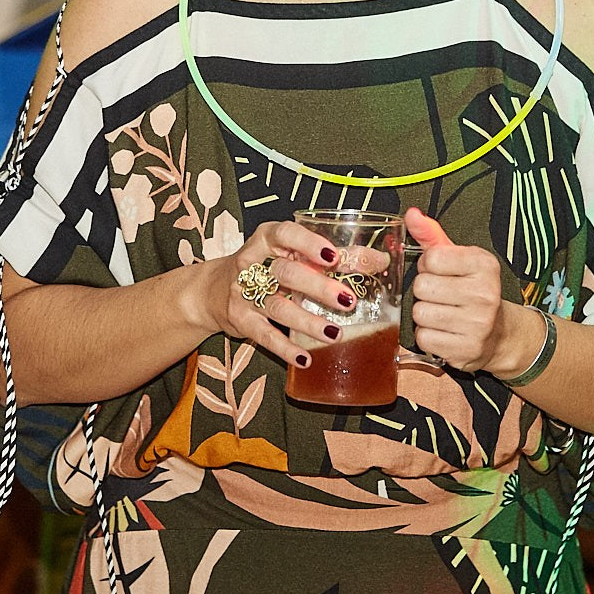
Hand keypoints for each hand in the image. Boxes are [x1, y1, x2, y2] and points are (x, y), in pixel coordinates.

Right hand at [194, 221, 359, 373]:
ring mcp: (244, 293)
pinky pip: (264, 335)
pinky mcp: (240, 320)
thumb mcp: (289, 254)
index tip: (333, 257)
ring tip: (334, 334)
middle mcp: (252, 263)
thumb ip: (331, 256)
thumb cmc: (264, 267)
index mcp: (267, 239)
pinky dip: (285, 348)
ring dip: (307, 322)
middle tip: (347, 300)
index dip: (308, 244)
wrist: (212, 291)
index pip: (286, 234)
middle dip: (318, 287)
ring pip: (278, 307)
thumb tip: (381, 260)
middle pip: (286, 274)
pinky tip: (305, 359)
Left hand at [403, 207, 521, 373]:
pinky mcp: (466, 350)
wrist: (500, 334)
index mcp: (484, 264)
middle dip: (424, 292)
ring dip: (424, 315)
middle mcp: (485, 294)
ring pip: (420, 314)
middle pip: (422, 287)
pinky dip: (428, 336)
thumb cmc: (472, 290)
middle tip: (439, 296)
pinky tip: (444, 331)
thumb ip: (432, 236)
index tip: (440, 272)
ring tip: (441, 313)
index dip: (427, 266)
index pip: (431, 258)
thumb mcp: (458, 258)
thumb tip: (411, 215)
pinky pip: (424, 338)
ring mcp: (478, 324)